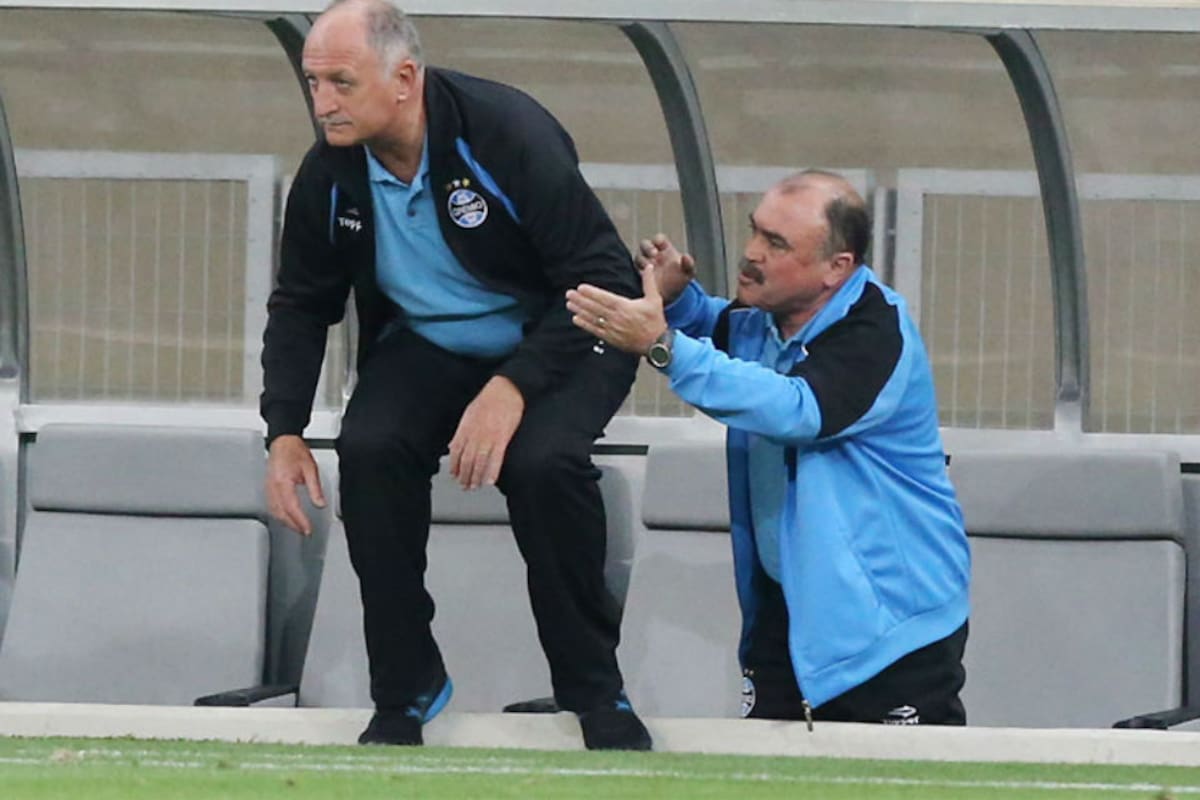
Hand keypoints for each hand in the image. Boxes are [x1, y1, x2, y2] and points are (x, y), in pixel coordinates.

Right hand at [266, 434, 326, 535]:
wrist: (283, 442)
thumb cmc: (295, 451)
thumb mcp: (311, 469)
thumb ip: (315, 489)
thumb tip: (320, 504)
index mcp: (283, 482)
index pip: (292, 508)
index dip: (300, 521)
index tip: (308, 529)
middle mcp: (273, 487)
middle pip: (281, 513)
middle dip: (293, 525)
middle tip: (305, 532)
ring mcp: (268, 488)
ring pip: (274, 512)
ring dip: (286, 522)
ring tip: (298, 528)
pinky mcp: (267, 488)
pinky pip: (271, 506)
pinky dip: (279, 515)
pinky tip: (286, 518)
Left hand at [449, 375, 525, 489]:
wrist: (505, 389)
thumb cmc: (489, 398)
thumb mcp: (469, 413)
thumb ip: (460, 431)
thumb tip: (452, 445)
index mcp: (465, 428)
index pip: (456, 451)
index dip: (454, 465)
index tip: (453, 475)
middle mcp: (475, 434)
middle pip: (466, 460)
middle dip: (463, 475)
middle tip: (463, 486)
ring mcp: (488, 437)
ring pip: (479, 462)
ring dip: (476, 477)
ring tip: (474, 486)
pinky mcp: (502, 438)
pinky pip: (496, 458)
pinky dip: (492, 471)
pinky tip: (490, 480)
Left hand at [567, 262, 666, 355]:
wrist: (657, 344)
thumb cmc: (655, 321)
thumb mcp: (655, 299)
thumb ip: (649, 282)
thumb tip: (649, 266)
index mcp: (625, 307)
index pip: (604, 298)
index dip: (591, 293)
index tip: (580, 288)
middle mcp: (616, 318)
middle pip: (595, 307)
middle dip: (581, 300)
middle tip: (569, 294)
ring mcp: (612, 329)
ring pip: (593, 318)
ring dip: (580, 310)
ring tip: (569, 304)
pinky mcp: (611, 338)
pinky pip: (595, 330)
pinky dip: (585, 325)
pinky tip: (576, 319)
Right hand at [635, 233, 694, 304]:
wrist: (672, 297)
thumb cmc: (680, 281)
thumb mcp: (688, 273)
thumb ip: (689, 264)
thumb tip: (685, 256)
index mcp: (665, 250)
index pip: (658, 239)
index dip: (658, 239)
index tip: (659, 244)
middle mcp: (653, 256)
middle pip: (645, 245)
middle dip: (648, 248)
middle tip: (653, 255)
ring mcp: (645, 266)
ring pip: (638, 257)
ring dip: (642, 261)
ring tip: (648, 268)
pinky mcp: (639, 276)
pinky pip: (633, 271)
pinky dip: (636, 272)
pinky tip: (642, 276)